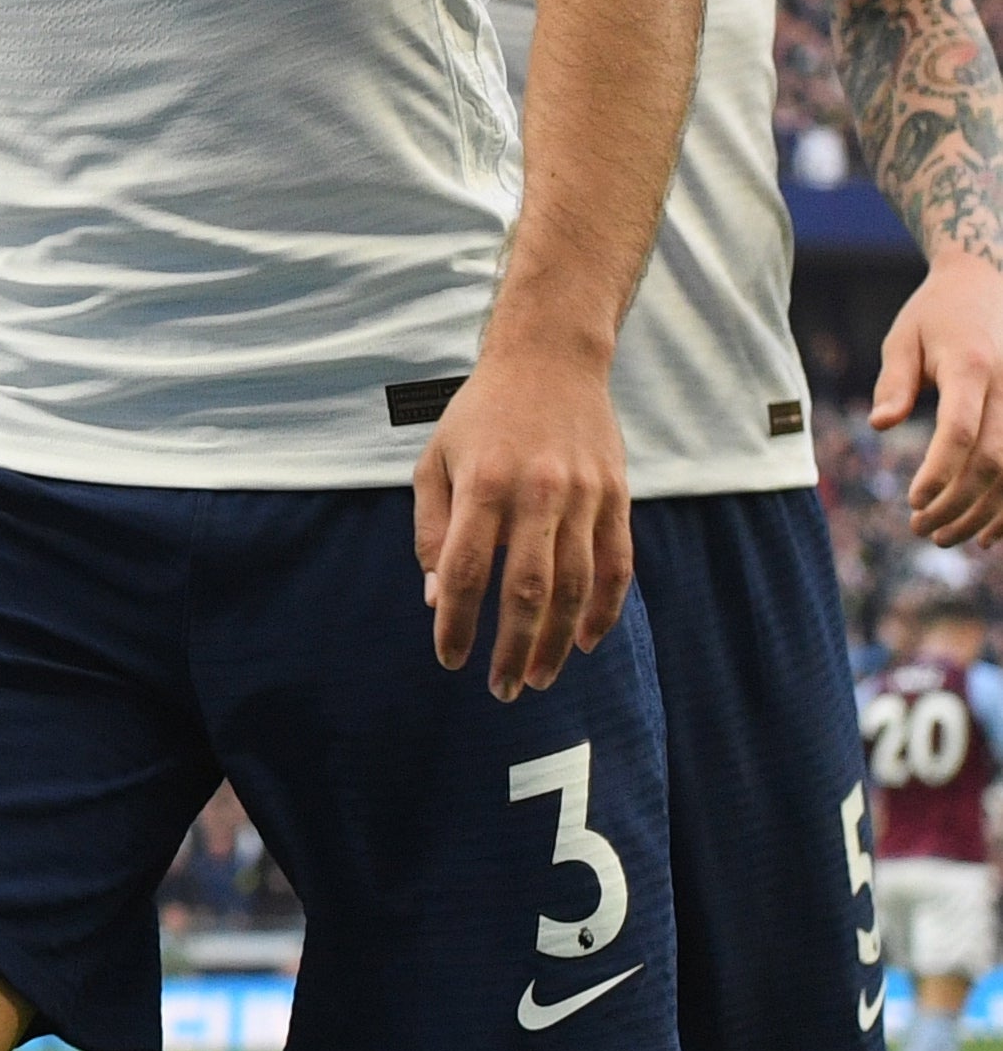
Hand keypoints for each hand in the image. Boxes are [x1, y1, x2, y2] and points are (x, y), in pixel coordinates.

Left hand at [412, 343, 633, 697]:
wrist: (549, 360)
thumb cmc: (479, 416)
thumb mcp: (436, 460)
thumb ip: (433, 529)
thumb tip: (439, 598)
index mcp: (483, 484)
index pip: (467, 570)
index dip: (459, 622)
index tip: (450, 659)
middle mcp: (536, 492)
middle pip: (526, 590)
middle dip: (511, 648)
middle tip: (500, 690)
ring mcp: (582, 496)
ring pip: (574, 587)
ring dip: (555, 641)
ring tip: (536, 678)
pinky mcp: (617, 497)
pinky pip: (616, 568)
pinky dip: (603, 612)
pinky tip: (583, 643)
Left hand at [874, 252, 1002, 545]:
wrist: (988, 283)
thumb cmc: (935, 314)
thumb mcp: (903, 337)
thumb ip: (894, 382)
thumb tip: (880, 425)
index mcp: (971, 367)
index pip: (961, 431)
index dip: (940, 473)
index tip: (913, 501)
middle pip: (994, 462)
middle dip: (959, 504)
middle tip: (921, 530)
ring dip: (987, 514)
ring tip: (945, 537)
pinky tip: (990, 533)